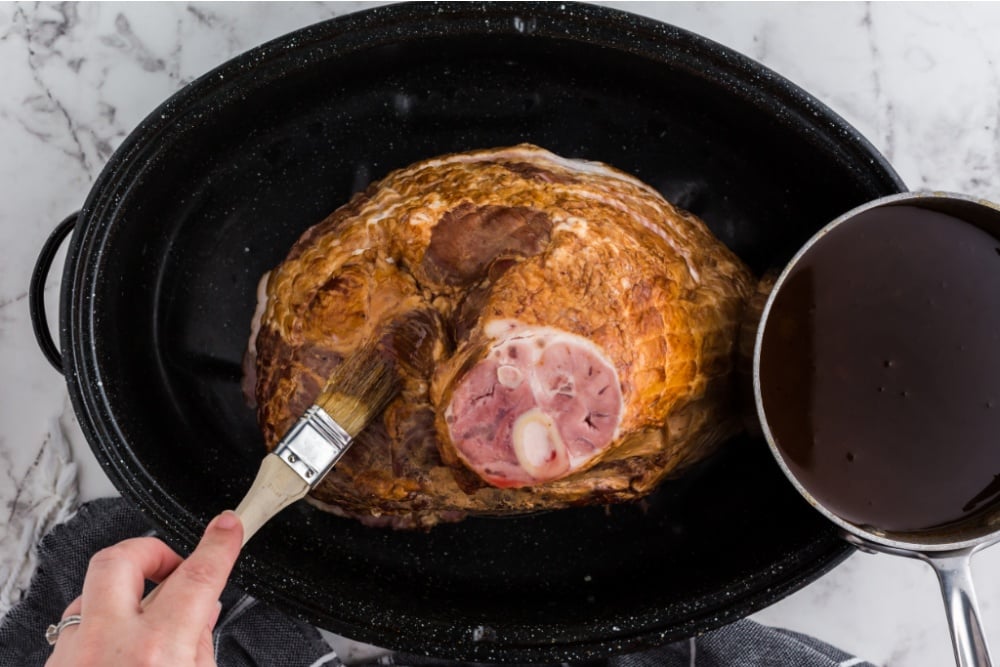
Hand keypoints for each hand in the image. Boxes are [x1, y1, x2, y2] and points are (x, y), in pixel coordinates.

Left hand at [45, 511, 243, 666]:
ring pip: (94, 593)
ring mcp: (74, 656)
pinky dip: (104, 628)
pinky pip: (78, 629)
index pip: (196, 577)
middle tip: (173, 565)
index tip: (227, 527)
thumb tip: (202, 613)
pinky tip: (122, 649)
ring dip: (125, 596)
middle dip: (152, 550)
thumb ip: (199, 647)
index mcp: (157, 651)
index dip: (218, 544)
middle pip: (122, 559)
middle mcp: (109, 645)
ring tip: (149, 621)